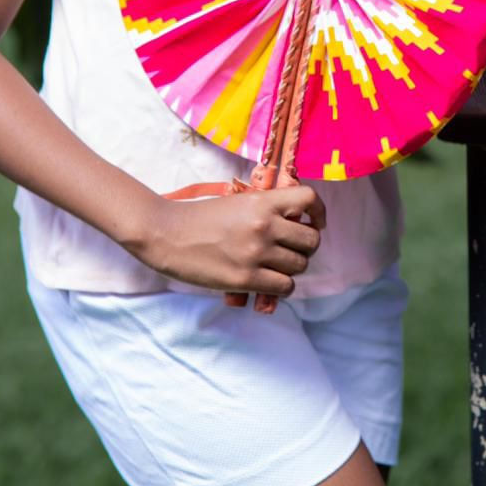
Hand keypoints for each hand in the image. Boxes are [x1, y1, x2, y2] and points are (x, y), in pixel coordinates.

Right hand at [131, 183, 325, 296]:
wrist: (166, 234)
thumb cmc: (200, 217)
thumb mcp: (237, 202)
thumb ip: (266, 209)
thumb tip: (295, 224)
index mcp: (262, 202)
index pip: (309, 199)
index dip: (318, 212)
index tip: (314, 222)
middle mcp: (264, 225)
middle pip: (311, 240)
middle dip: (305, 246)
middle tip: (290, 249)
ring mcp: (256, 253)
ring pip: (300, 265)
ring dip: (291, 268)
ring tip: (274, 266)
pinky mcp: (246, 279)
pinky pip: (285, 286)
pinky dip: (281, 286)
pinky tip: (268, 281)